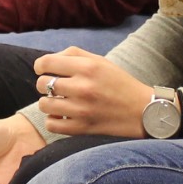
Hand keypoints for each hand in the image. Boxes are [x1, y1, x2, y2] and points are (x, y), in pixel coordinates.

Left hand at [31, 48, 150, 137]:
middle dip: (45, 84)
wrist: (142, 111)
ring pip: (43, 104)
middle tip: (56, 87)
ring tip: (59, 102)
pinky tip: (62, 116)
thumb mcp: (101, 61)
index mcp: (88, 67)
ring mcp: (82, 110)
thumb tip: (47, 61)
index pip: (46, 63)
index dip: (40, 66)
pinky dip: (53, 120)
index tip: (44, 69)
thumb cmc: (119, 83)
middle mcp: (83, 87)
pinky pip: (51, 124)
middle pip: (42, 84)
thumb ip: (74, 55)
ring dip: (48, 102)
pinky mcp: (82, 128)